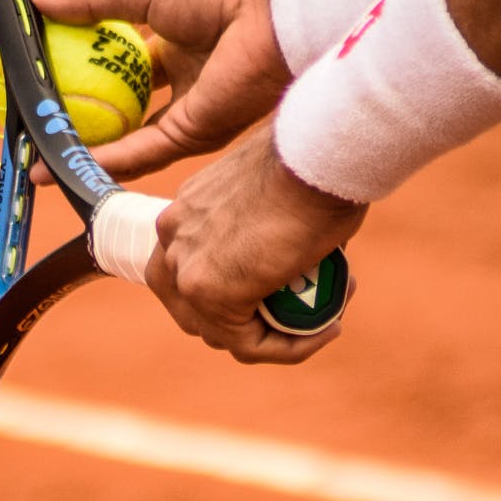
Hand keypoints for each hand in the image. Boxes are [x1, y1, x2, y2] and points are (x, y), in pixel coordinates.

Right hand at [30, 0, 290, 182]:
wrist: (268, 11)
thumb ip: (92, 2)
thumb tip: (37, 0)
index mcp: (175, 46)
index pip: (120, 70)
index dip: (82, 77)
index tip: (44, 84)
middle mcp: (183, 85)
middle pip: (122, 113)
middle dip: (81, 125)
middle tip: (37, 131)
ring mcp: (188, 114)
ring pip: (127, 142)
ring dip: (84, 152)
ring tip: (39, 161)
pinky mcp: (193, 135)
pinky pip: (141, 152)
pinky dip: (103, 159)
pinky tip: (67, 162)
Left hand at [147, 123, 365, 364]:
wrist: (316, 152)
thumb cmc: (313, 160)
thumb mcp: (278, 190)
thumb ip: (268, 224)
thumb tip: (295, 252)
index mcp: (184, 211)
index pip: (191, 271)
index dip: (236, 292)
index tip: (287, 289)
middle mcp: (173, 238)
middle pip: (194, 308)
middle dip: (247, 320)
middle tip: (301, 312)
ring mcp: (185, 267)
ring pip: (221, 333)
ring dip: (275, 337)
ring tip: (326, 319)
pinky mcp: (209, 292)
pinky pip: (248, 344)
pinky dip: (289, 348)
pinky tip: (327, 329)